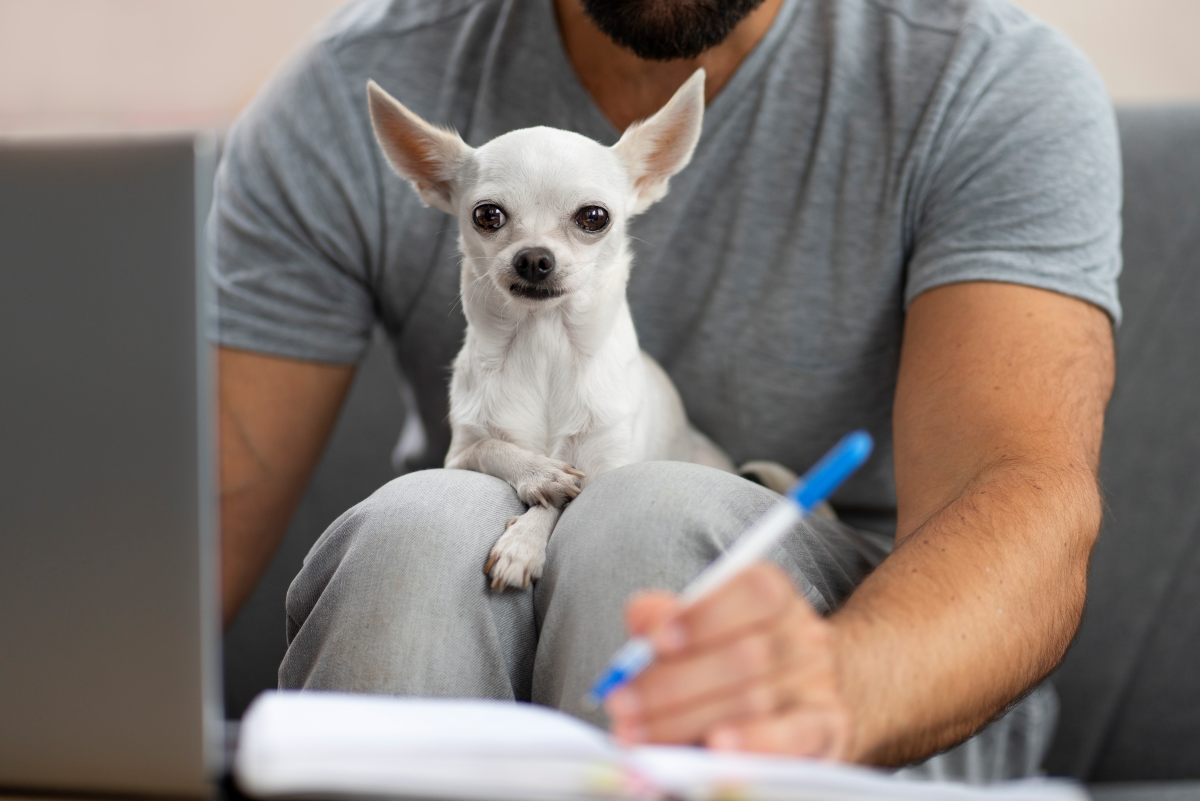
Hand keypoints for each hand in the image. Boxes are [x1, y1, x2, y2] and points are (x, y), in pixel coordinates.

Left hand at [604, 562, 854, 759]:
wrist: (805, 694)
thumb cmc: (734, 656)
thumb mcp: (700, 625)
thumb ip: (667, 618)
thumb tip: (642, 619)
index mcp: (775, 596)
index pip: (754, 591)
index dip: (704, 614)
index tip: (657, 640)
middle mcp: (804, 635)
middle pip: (745, 654)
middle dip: (673, 683)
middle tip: (621, 703)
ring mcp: (819, 684)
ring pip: (755, 698)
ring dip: (688, 719)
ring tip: (639, 734)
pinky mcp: (829, 730)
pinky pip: (796, 736)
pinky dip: (754, 741)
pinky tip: (715, 747)